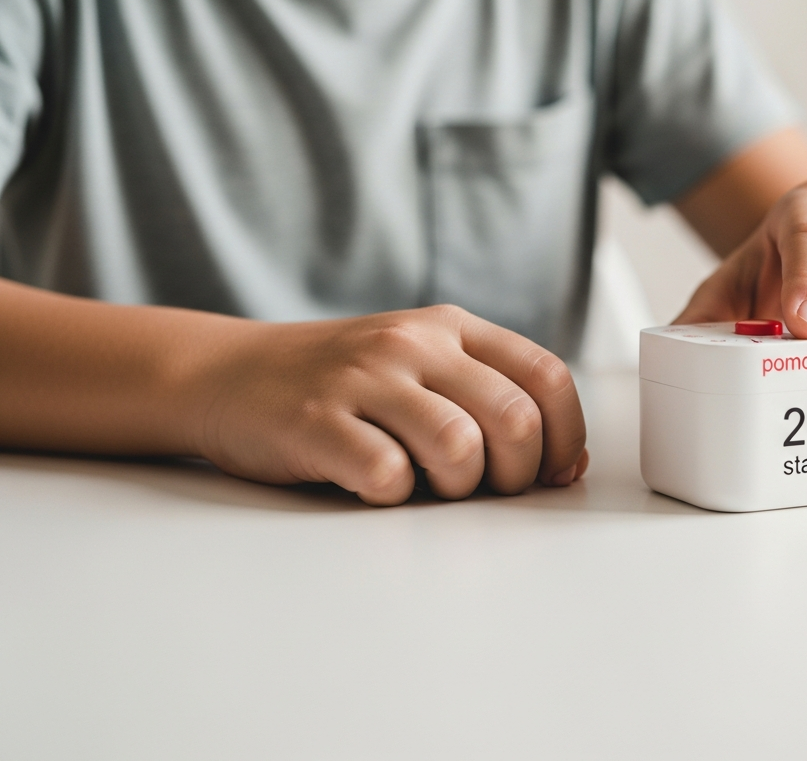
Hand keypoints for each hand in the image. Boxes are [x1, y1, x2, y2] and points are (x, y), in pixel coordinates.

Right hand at [191, 305, 587, 504]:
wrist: (226, 372)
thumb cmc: (341, 385)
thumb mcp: (420, 367)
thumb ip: (489, 401)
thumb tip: (565, 466)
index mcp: (451, 328)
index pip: (547, 376)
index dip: (563, 436)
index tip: (549, 473)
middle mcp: (413, 343)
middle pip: (514, 418)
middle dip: (514, 475)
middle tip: (483, 490)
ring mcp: (363, 378)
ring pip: (459, 446)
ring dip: (456, 486)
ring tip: (427, 486)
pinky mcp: (316, 420)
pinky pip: (387, 473)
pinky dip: (392, 495)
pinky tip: (374, 484)